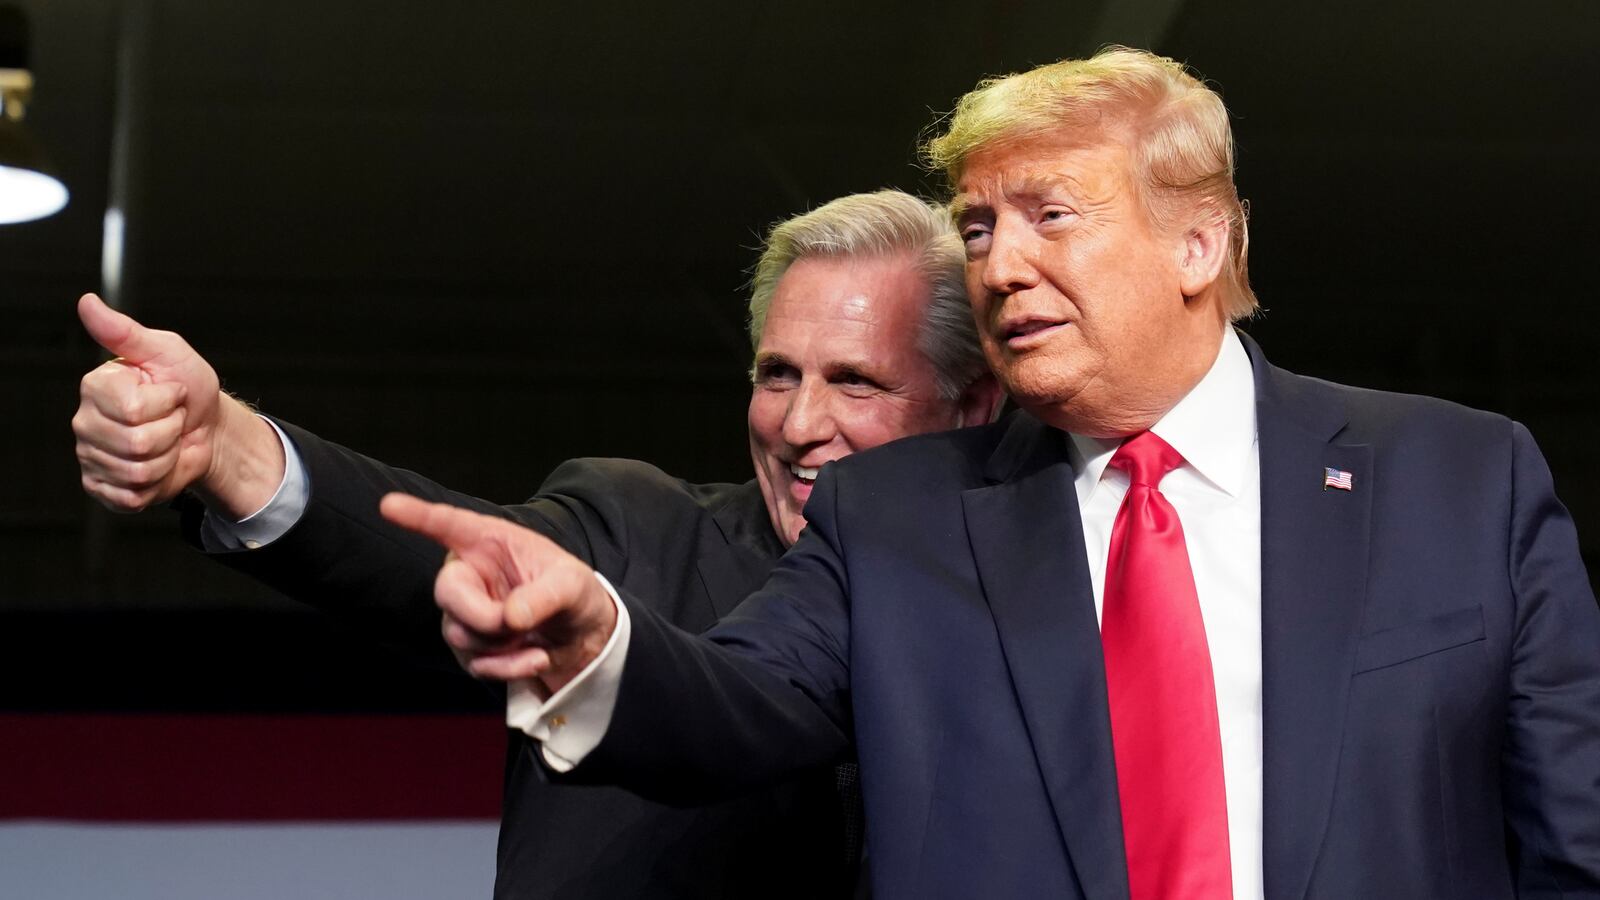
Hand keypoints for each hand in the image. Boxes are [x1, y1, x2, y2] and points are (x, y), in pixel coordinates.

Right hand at [72, 293, 281, 517]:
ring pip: (137, 471)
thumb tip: (87, 303)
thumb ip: (125, 331)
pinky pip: (131, 496)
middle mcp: (86, 421)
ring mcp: (91, 456)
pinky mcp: (102, 486)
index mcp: (97, 386)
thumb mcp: (167, 351)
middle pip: (136, 442)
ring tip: (166, 440)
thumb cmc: (189, 387)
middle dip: (170, 430)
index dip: (166, 401)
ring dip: (167, 457)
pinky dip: (157, 484)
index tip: (171, 392)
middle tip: (170, 418)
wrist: (208, 428)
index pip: (133, 408)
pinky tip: (158, 464)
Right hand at [379, 493, 617, 694]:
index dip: (418, 516)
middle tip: (514, 625)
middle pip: (446, 593)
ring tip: (535, 637)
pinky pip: (474, 664)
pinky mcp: (470, 647)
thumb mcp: (572, 585)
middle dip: (481, 616)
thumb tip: (509, 618)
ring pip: (459, 633)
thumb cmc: (573, 594)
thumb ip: (544, 596)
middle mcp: (470, 573)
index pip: (449, 525)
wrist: (582, 636)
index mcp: (491, 542)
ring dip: (501, 645)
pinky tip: (535, 658)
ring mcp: (465, 612)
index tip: (388, 505)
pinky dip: (507, 668)